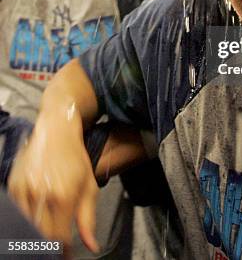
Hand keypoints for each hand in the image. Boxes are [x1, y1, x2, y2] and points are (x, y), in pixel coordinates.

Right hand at [8, 121, 98, 253]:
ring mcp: (24, 189)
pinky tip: (35, 219)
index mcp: (63, 195)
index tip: (66, 255)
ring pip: (26, 226)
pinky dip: (25, 221)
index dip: (62, 251)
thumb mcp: (88, 185)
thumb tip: (92, 246)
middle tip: (56, 249)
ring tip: (46, 235)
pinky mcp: (13, 186)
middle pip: (41, 236)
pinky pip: (17, 213)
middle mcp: (41, 194)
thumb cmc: (75, 158)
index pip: (58, 238)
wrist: (55, 131)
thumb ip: (88, 219)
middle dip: (49, 247)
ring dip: (36, 234)